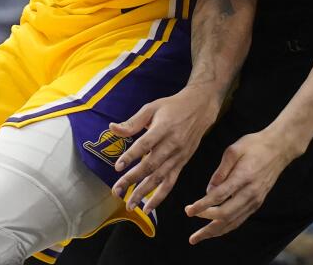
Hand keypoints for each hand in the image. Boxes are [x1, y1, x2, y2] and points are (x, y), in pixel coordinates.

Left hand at [108, 84, 220, 211]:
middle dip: (133, 180)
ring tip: (130, 204)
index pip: (145, 145)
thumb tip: (112, 128)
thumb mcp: (151, 108)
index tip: (118, 167)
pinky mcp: (182, 163)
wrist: (200, 108)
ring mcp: (178, 156)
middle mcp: (172, 145)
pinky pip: (170, 183)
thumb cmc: (172, 107)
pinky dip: (160, 196)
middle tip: (117, 191)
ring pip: (160, 178)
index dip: (131, 156)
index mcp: (163, 128)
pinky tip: (148, 207)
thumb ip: (132, 122)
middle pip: (150, 165)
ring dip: (144, 193)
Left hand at [184, 128, 298, 243]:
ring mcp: (255, 200)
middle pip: (225, 215)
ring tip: (199, 237)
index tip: (188, 211)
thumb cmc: (254, 145)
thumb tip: (209, 190)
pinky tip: (215, 230)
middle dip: (206, 226)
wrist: (279, 149)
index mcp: (242, 177)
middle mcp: (250, 193)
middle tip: (192, 233)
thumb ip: (220, 170)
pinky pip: (240, 219)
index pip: (218, 197)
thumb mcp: (234, 149)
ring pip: (233, 222)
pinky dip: (226, 227)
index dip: (202, 206)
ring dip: (215, 232)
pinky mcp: (257, 202)